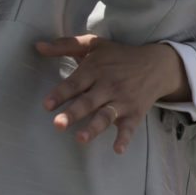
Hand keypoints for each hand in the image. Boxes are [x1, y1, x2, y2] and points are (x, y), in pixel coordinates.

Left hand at [35, 34, 186, 153]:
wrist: (157, 64)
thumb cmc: (119, 55)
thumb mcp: (94, 45)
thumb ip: (65, 45)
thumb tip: (38, 46)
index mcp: (95, 70)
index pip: (75, 83)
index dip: (61, 94)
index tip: (47, 105)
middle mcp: (108, 86)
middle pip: (88, 102)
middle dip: (73, 113)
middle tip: (58, 124)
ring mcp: (122, 101)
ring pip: (106, 115)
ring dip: (94, 128)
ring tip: (81, 138)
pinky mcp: (135, 113)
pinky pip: (129, 128)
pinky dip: (124, 138)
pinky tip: (118, 149)